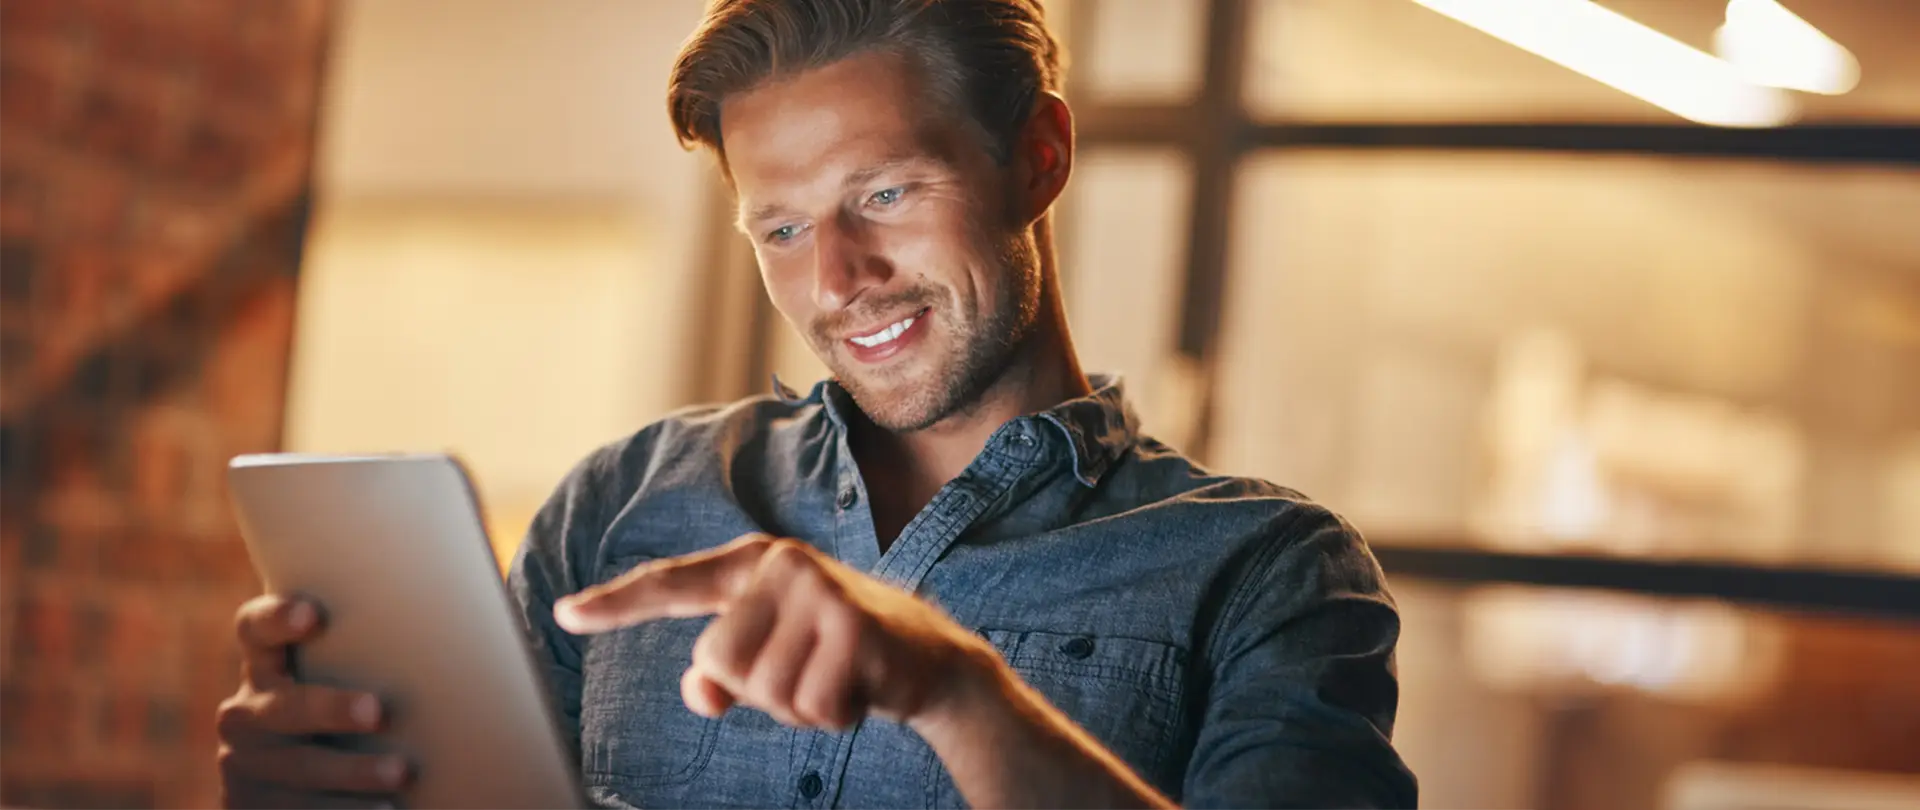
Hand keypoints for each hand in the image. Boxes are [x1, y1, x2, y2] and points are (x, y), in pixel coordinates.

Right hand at [215, 594, 411, 807]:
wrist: (292, 789)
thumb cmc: (340, 712)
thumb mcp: (334, 682)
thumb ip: (362, 655)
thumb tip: (457, 624)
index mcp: (265, 668)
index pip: (255, 630)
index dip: (276, 617)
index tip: (312, 614)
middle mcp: (247, 714)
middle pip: (286, 706)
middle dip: (330, 708)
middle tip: (377, 710)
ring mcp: (247, 766)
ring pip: (301, 768)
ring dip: (352, 772)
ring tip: (400, 772)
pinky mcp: (253, 809)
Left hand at [554, 534, 997, 730]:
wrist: (930, 662)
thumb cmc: (837, 655)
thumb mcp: (774, 660)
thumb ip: (723, 675)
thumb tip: (699, 692)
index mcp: (754, 565)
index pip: (673, 584)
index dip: (617, 603)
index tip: (566, 614)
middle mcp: (784, 565)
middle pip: (719, 661)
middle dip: (758, 691)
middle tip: (806, 673)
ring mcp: (821, 591)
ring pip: (763, 689)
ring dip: (798, 706)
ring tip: (834, 678)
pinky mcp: (856, 626)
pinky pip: (809, 705)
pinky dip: (831, 716)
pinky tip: (858, 689)